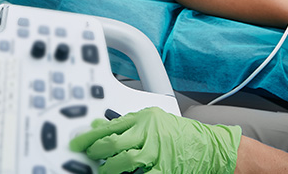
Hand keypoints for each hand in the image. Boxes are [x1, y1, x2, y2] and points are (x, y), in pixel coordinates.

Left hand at [69, 106, 241, 173]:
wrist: (210, 146)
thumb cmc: (182, 134)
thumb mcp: (153, 119)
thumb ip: (127, 123)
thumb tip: (100, 126)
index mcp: (143, 118)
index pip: (108, 125)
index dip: (89, 136)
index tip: (77, 144)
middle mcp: (147, 132)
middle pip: (112, 142)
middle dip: (96, 152)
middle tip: (88, 158)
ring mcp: (156, 151)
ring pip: (123, 161)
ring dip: (110, 168)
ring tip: (105, 170)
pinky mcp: (163, 168)